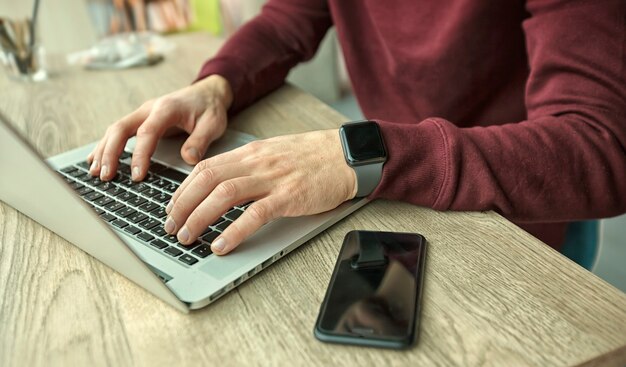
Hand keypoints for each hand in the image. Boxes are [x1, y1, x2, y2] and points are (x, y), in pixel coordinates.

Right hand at [87, 75, 232, 180]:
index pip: (147, 132)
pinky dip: (106, 146)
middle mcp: (149, 109)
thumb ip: (200, 140)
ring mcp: (142, 113)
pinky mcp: (140, 120)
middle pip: (121, 128)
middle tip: (106, 176)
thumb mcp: (213, 123)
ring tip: (96, 173)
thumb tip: (188, 159)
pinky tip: (95, 160)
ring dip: (103, 151)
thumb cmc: (209, 108)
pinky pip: (118, 132)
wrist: (207, 92)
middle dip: (110, 153)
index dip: (139, 154)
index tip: (137, 175)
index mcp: (167, 108)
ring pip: (115, 130)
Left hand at [165, 129, 357, 254]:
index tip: (172, 207)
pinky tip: (221, 245)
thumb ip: (247, 166)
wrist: (346, 156)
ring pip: (223, 195)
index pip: (205, 168)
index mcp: (250, 153)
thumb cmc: (312, 158)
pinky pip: (255, 214)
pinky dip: (234, 231)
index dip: (182, 189)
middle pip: (206, 181)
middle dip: (182, 205)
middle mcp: (256, 163)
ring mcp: (272, 179)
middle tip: (171, 227)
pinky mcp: (289, 196)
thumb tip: (221, 183)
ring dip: (199, 218)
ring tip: (187, 237)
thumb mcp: (273, 154)